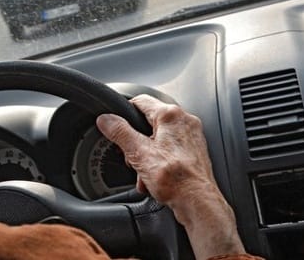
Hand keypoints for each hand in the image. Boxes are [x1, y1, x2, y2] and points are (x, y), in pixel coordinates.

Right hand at [96, 94, 213, 206]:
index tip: (114, 125)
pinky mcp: (194, 152)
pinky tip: (156, 178)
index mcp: (171, 115)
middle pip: (149, 122)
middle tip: (132, 157)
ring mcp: (192, 137)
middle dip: (136, 142)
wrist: (198, 202)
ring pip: (158, 139)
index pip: (140, 101)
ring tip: (145, 172)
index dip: (123, 113)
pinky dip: (159, 162)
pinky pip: (169, 151)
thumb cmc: (177, 179)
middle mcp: (185, 121)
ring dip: (147, 155)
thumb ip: (120, 132)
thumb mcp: (138, 153)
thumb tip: (106, 120)